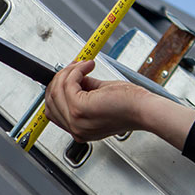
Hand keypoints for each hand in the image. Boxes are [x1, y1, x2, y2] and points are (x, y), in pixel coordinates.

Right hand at [43, 60, 194, 148]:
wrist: (144, 110)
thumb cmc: (130, 105)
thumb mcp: (100, 95)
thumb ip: (83, 88)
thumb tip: (72, 75)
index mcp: (79, 129)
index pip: (52, 110)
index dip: (56, 88)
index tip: (67, 74)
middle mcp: (75, 128)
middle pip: (50, 99)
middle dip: (60, 78)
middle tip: (75, 66)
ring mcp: (76, 121)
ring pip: (56, 90)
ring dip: (69, 72)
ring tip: (83, 65)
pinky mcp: (80, 109)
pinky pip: (67, 84)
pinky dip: (75, 71)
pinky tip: (87, 67)